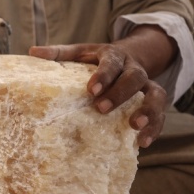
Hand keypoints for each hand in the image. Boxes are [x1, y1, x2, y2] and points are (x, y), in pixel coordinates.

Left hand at [29, 44, 166, 147]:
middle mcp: (134, 68)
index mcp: (114, 55)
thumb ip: (58, 53)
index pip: (111, 62)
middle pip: (134, 78)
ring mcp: (147, 85)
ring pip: (156, 95)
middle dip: (120, 94)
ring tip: (135, 127)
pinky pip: (161, 114)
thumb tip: (33, 51)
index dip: (103, 76)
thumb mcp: (80, 52)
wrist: (128, 57)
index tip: (91, 90)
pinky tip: (143, 142)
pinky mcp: (154, 101)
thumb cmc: (96, 60)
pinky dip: (155, 128)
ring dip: (148, 111)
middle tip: (102, 108)